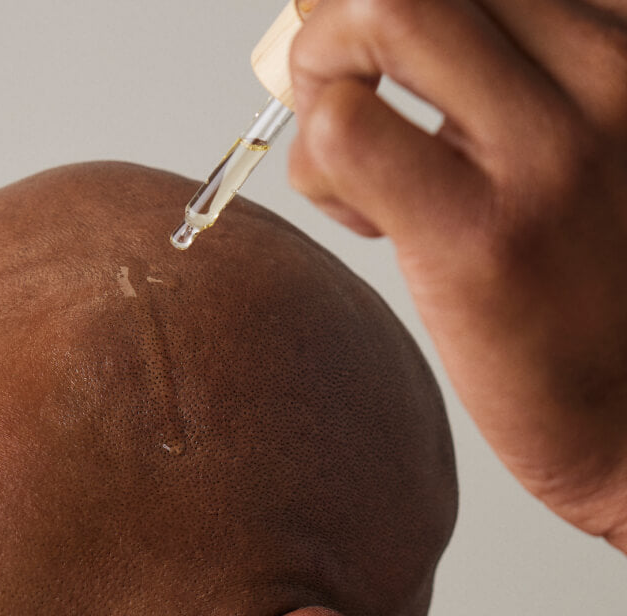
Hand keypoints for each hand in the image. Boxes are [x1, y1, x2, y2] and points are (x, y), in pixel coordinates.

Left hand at [286, 0, 626, 549]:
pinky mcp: (478, 234)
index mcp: (623, 43)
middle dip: (337, 31)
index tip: (382, 79)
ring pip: (378, 15)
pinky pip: (344, 131)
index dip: (387, 17)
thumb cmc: (591, 288)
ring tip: (354, 173)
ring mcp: (548, 149)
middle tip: (337, 108)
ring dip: (322, 84)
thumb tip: (376, 33)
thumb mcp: (579, 149)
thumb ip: (506, 83)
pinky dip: (317, 167)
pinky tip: (368, 223)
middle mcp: (604, 71)